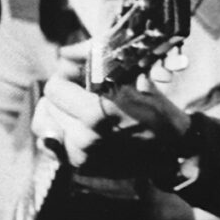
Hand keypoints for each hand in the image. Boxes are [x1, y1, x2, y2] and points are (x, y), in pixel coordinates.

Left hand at [33, 42, 190, 176]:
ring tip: (80, 108)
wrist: (173, 149)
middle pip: (49, 104)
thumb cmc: (154, 109)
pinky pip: (52, 143)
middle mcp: (86, 138)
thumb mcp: (134, 76)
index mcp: (99, 114)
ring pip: (46, 122)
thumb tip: (64, 52)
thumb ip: (94, 59)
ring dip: (60, 111)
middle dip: (63, 93)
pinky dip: (60, 130)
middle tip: (82, 91)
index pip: (55, 87)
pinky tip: (78, 125)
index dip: (67, 75)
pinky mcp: (81, 167)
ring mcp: (82, 156)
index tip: (80, 75)